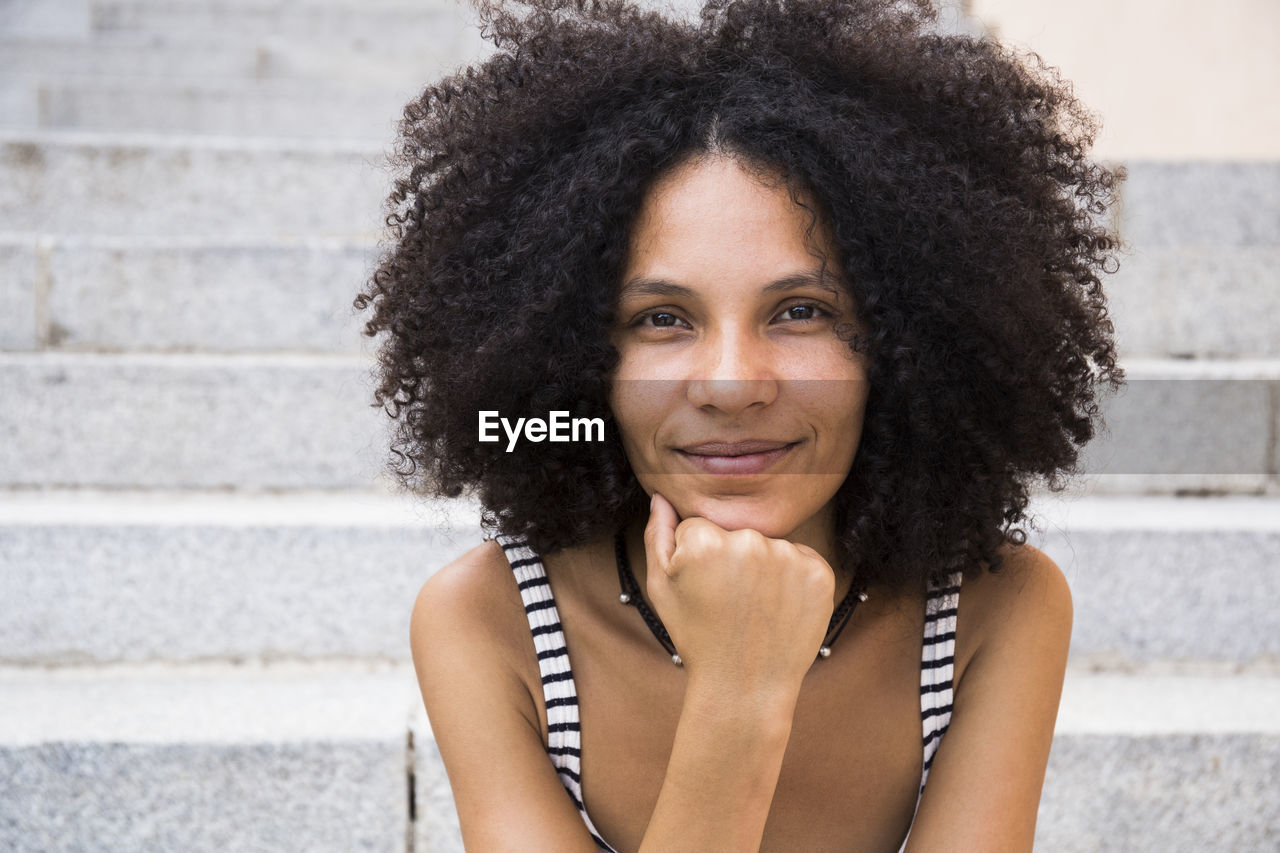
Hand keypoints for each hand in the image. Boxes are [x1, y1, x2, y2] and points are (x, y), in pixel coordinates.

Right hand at [642, 492, 836, 699]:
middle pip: (736, 533)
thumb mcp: (661, 588)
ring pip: (769, 546)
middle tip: (729, 602)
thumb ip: (658, 536)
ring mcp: (789, 556)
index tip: (703, 589)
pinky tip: (779, 608)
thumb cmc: (698, 637)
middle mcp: (750, 541)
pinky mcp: (819, 572)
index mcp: (706, 541)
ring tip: (754, 608)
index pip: (699, 527)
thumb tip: (662, 497)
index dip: (697, 558)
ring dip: (763, 568)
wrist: (745, 686)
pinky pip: (801, 558)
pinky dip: (792, 579)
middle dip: (730, 558)